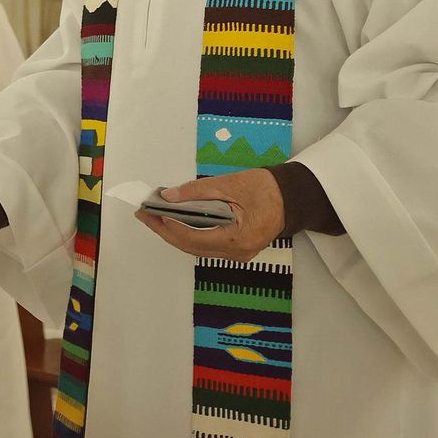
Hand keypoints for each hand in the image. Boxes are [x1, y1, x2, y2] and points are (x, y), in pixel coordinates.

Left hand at [135, 169, 284, 261]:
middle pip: (192, 247)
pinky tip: (174, 221)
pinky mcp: (236, 248)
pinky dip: (188, 233)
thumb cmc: (265, 189)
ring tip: (154, 216)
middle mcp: (237, 252)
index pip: (194, 238)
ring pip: (197, 248)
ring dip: (174, 233)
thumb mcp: (229, 184)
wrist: (292, 196)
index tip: (152, 212)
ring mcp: (237, 253)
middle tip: (144, 215)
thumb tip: (169, 196)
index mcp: (238, 239)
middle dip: (165, 230)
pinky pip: (206, 244)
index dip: (170, 227)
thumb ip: (197, 191)